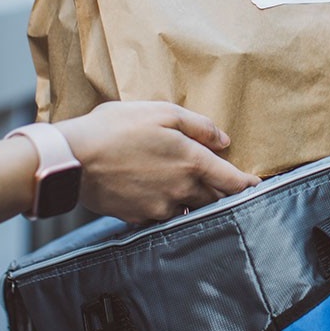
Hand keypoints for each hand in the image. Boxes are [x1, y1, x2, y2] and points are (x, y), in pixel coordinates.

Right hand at [56, 101, 259, 223]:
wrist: (73, 159)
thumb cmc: (117, 128)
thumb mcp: (163, 112)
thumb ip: (199, 126)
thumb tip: (224, 140)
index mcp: (191, 161)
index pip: (230, 180)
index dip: (246, 184)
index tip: (256, 186)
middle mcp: (181, 189)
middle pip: (214, 198)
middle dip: (224, 193)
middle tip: (230, 188)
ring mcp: (160, 207)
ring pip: (191, 209)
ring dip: (199, 203)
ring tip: (200, 194)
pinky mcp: (139, 218)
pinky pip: (165, 218)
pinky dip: (172, 210)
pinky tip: (167, 200)